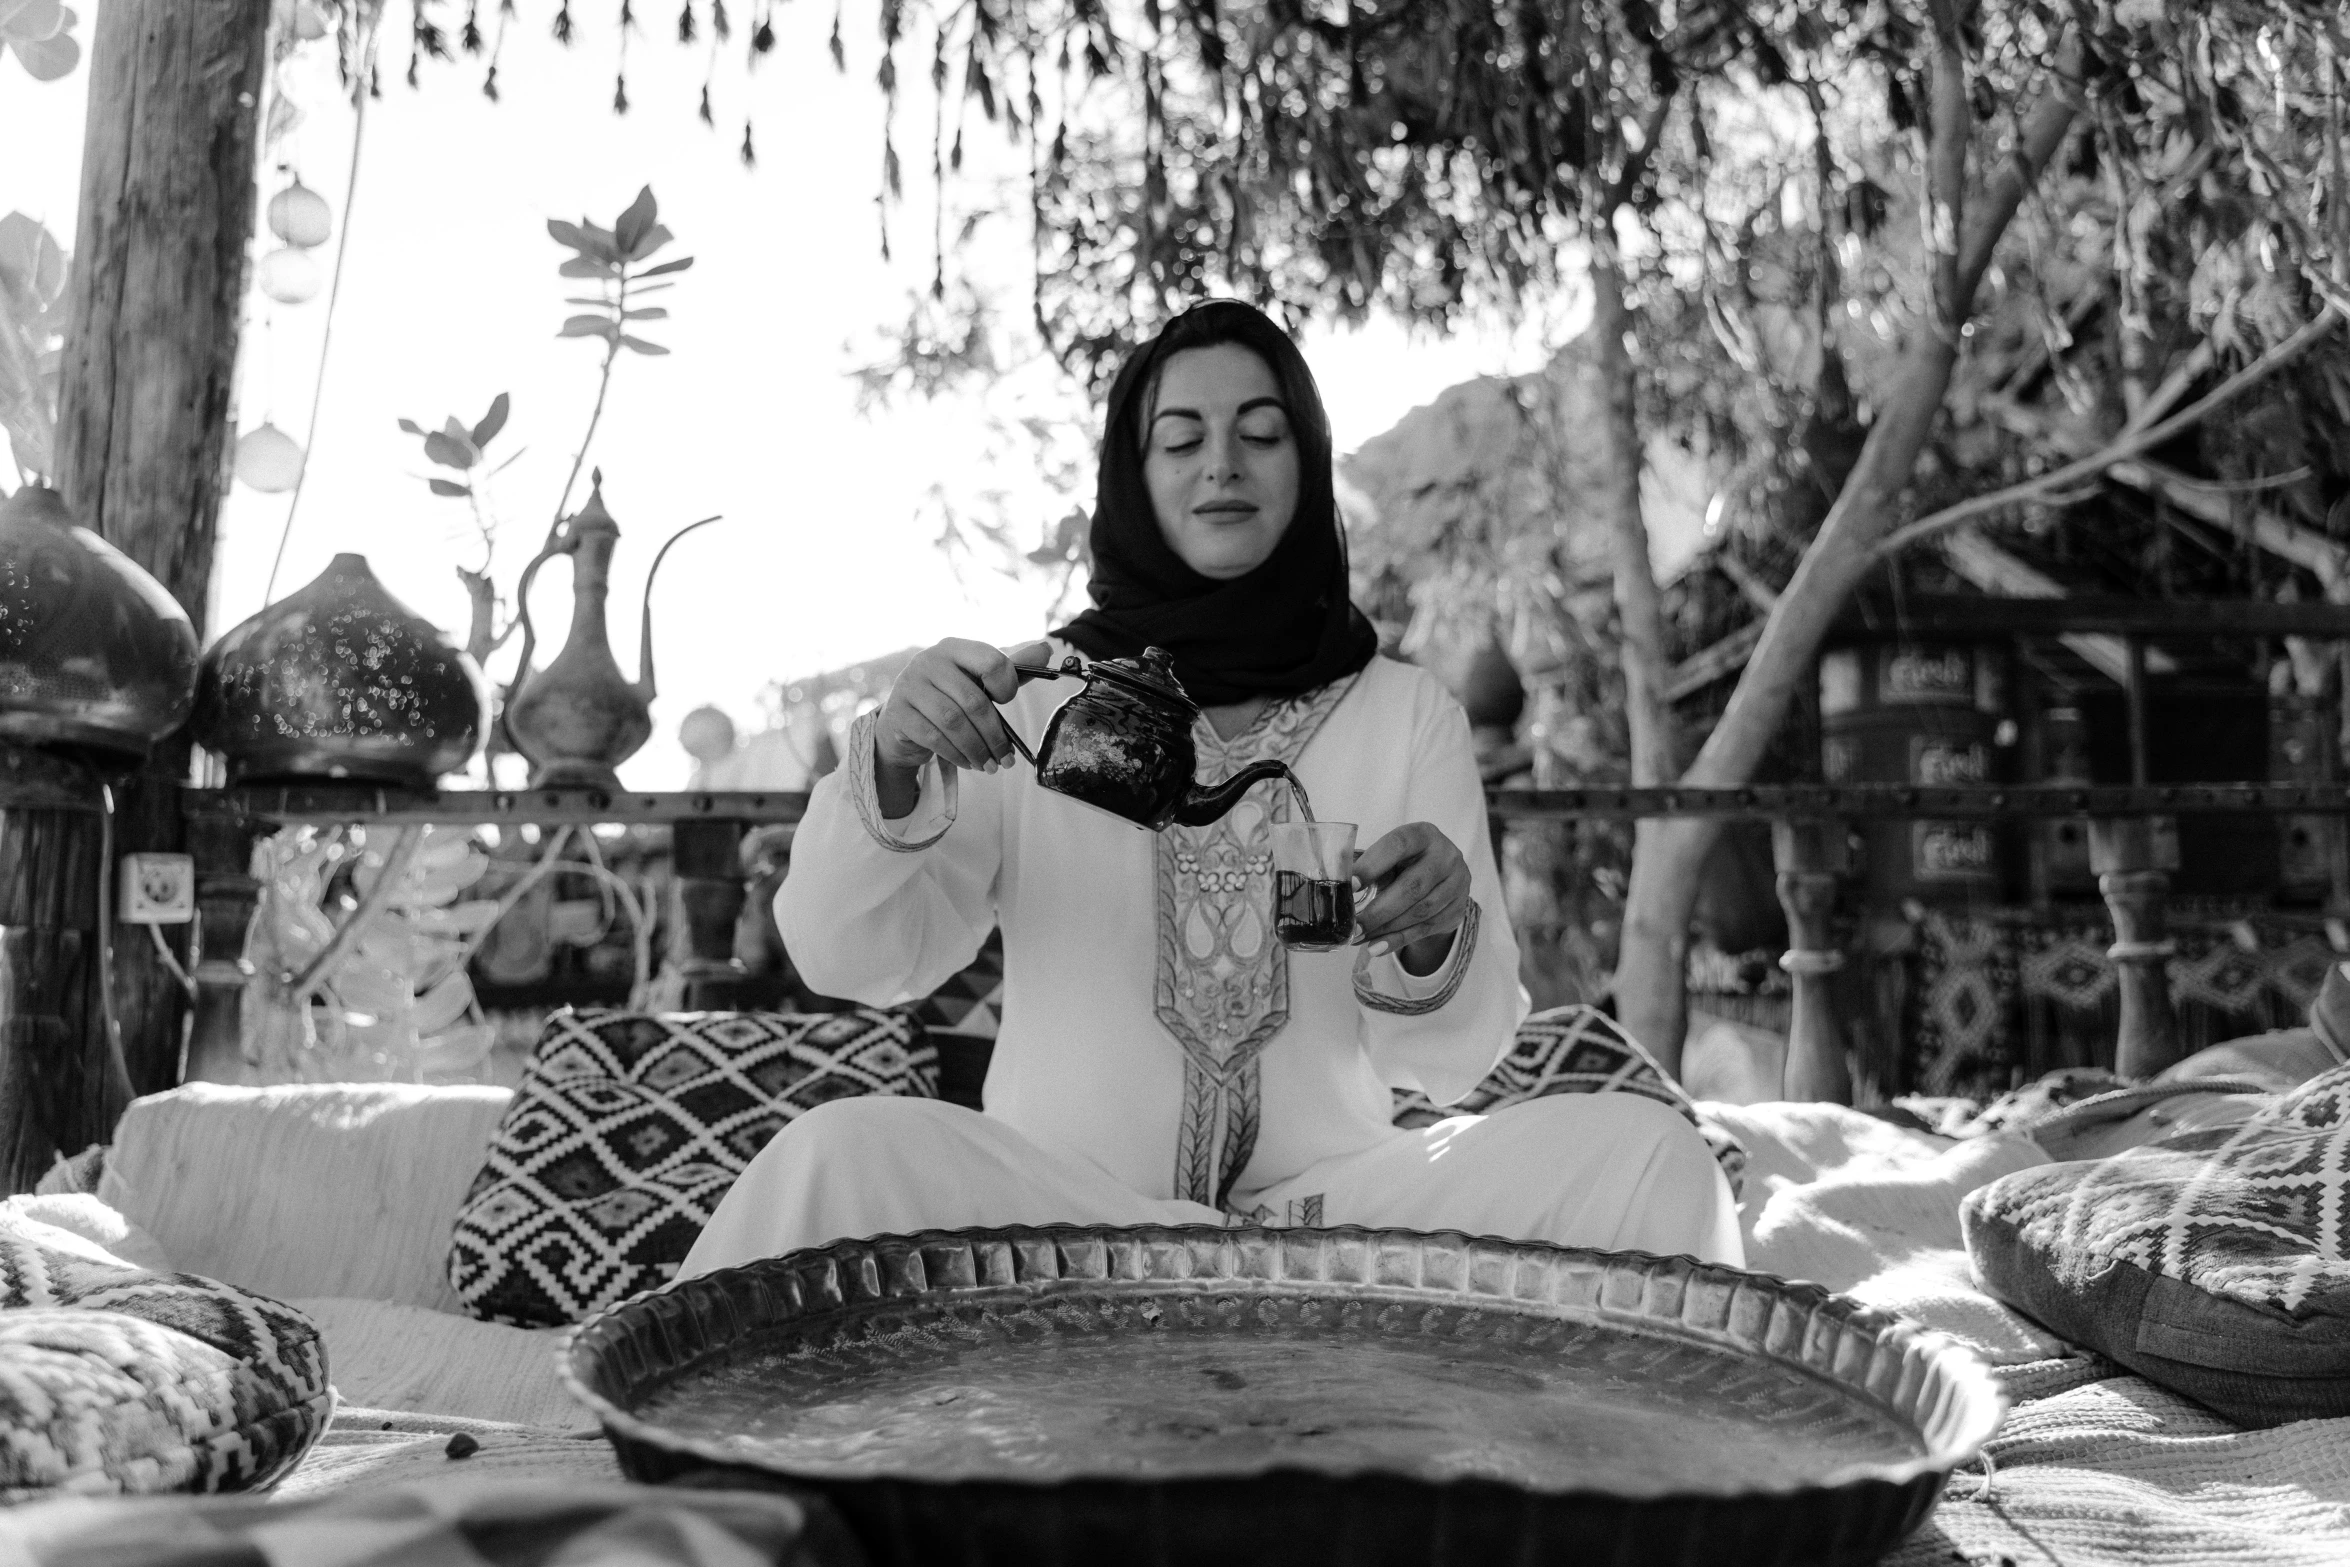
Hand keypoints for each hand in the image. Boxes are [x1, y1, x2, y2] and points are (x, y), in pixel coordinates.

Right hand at [873, 638, 1028, 777]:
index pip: (990, 661)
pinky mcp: (898, 714)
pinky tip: (969, 762)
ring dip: (977, 749)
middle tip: (1006, 759)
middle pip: (973, 700)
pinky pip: (934, 738)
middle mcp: (928, 661)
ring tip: (990, 765)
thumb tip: (1047, 649)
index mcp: (954, 648)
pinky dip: (957, 754)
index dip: (1006, 686)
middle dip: (994, 735)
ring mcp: (909, 686)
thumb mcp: (979, 680)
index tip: (1007, 703)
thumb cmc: (949, 697)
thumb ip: (1011, 668)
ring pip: (954, 722)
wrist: (903, 721)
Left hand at [1350, 822, 1470, 965]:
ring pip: (1420, 912)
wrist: (1442, 880)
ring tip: (1359, 937)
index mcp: (1423, 834)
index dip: (1373, 865)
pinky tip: (1376, 947)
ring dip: (1386, 928)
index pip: (1397, 845)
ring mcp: (1457, 883)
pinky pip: (1425, 929)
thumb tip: (1332, 879)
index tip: (1350, 886)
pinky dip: (1398, 940)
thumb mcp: (1390, 856)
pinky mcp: (1458, 909)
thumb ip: (1365, 863)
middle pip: (1412, 886)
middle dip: (1378, 910)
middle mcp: (1446, 856)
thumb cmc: (1406, 863)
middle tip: (1353, 925)